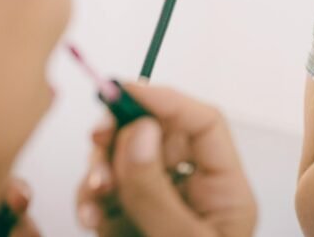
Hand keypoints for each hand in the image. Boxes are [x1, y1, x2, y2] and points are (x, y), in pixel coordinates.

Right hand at [75, 82, 256, 236]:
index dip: (165, 99)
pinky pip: (104, 194)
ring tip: (94, 193)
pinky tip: (88, 216)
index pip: (204, 124)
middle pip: (156, 134)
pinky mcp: (127, 224)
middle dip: (121, 134)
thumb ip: (157, 193)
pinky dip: (89, 198)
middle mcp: (192, 193)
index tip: (124, 90)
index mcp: (225, 192)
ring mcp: (158, 207)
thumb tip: (139, 130)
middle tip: (97, 138)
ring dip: (99, 168)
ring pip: (123, 161)